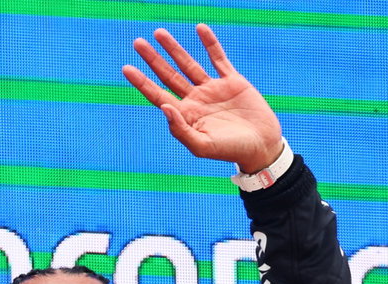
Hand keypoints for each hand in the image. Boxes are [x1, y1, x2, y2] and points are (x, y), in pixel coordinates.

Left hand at [122, 23, 283, 173]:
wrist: (261, 146)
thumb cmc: (229, 151)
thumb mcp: (201, 146)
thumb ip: (180, 129)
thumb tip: (162, 105)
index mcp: (184, 115)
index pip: (156, 94)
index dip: (141, 81)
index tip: (126, 68)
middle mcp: (194, 100)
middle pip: (167, 75)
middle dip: (153, 59)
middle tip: (137, 43)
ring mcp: (212, 89)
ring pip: (188, 64)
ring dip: (173, 48)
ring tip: (158, 33)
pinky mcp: (232, 81)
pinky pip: (218, 58)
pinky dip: (210, 43)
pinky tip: (199, 28)